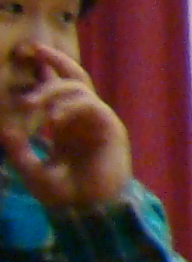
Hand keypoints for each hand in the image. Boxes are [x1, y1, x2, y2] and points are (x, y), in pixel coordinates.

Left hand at [0, 38, 133, 212]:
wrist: (92, 211)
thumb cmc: (66, 195)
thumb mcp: (32, 172)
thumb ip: (19, 152)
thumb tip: (5, 130)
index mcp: (66, 125)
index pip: (57, 90)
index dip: (44, 72)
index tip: (26, 55)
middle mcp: (82, 119)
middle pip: (74, 77)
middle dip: (54, 61)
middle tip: (32, 50)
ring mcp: (98, 121)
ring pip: (79, 87)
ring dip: (52, 90)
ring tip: (30, 105)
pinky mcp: (110, 127)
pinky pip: (91, 105)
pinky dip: (70, 107)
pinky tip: (52, 119)